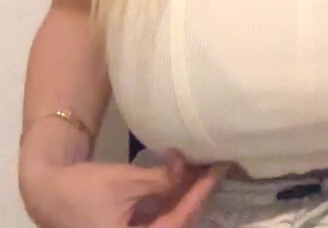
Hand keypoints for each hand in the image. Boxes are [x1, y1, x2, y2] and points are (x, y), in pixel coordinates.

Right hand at [20, 148, 226, 227]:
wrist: (49, 192)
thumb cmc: (85, 189)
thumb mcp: (126, 182)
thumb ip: (160, 179)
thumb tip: (189, 166)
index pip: (178, 222)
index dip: (198, 196)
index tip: (217, 171)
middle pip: (177, 223)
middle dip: (195, 197)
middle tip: (214, 168)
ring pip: (169, 221)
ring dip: (185, 197)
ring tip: (202, 170)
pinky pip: (158, 220)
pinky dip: (170, 201)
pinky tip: (182, 180)